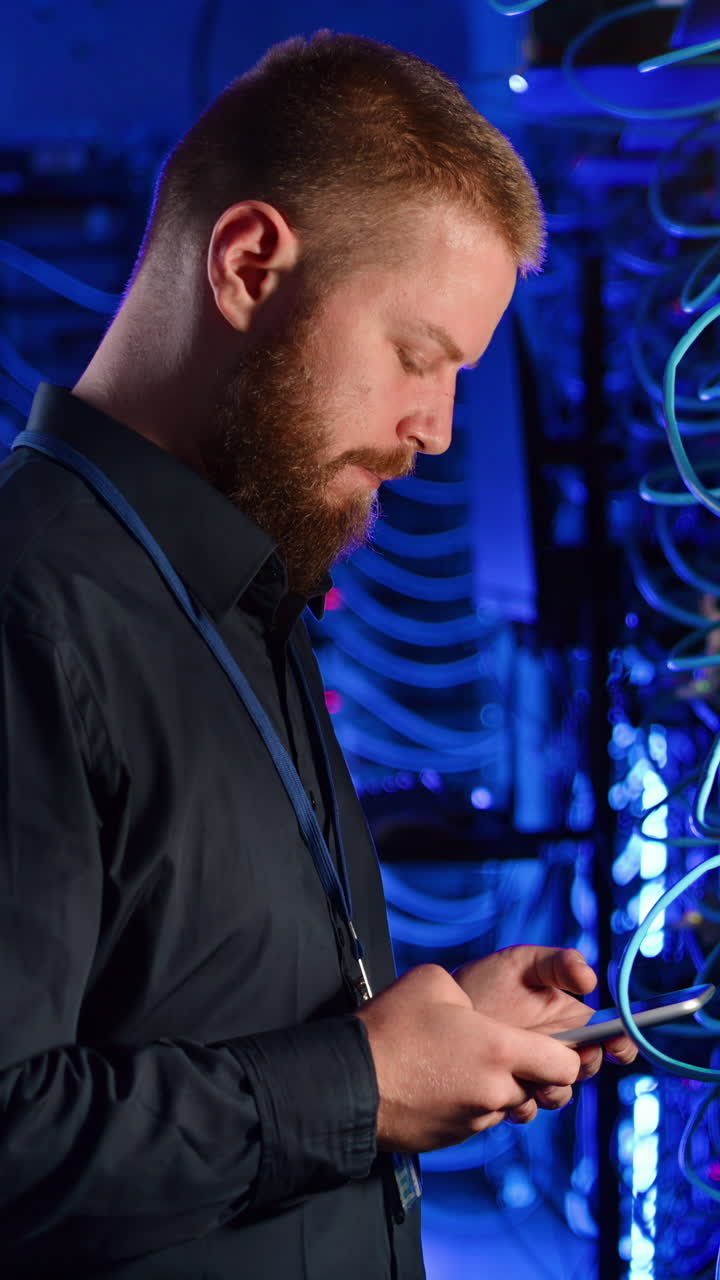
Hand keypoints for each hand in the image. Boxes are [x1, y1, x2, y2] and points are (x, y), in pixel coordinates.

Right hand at [355, 963, 582, 1151]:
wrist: (347, 1082)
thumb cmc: (389, 1029)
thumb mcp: (433, 981)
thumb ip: (468, 994)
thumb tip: (472, 1010)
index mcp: (499, 1050)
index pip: (566, 1065)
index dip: (565, 1053)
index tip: (553, 1043)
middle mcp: (493, 1091)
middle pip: (536, 1088)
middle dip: (525, 1070)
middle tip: (493, 1047)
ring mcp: (472, 1119)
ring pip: (504, 1104)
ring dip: (492, 1086)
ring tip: (456, 1061)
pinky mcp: (450, 1138)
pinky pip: (474, 1118)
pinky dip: (466, 1102)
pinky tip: (437, 1081)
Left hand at [453, 945, 637, 1114]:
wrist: (440, 1008)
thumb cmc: (486, 980)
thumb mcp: (523, 963)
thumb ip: (558, 964)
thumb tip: (589, 979)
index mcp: (570, 1019)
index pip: (610, 1036)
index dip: (621, 1043)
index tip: (616, 1043)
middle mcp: (556, 1049)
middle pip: (588, 1067)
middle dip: (585, 1065)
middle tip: (574, 1057)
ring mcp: (533, 1072)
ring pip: (559, 1092)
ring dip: (554, 1091)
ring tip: (537, 1082)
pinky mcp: (507, 1091)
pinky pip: (524, 1109)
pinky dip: (521, 1106)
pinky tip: (509, 1094)